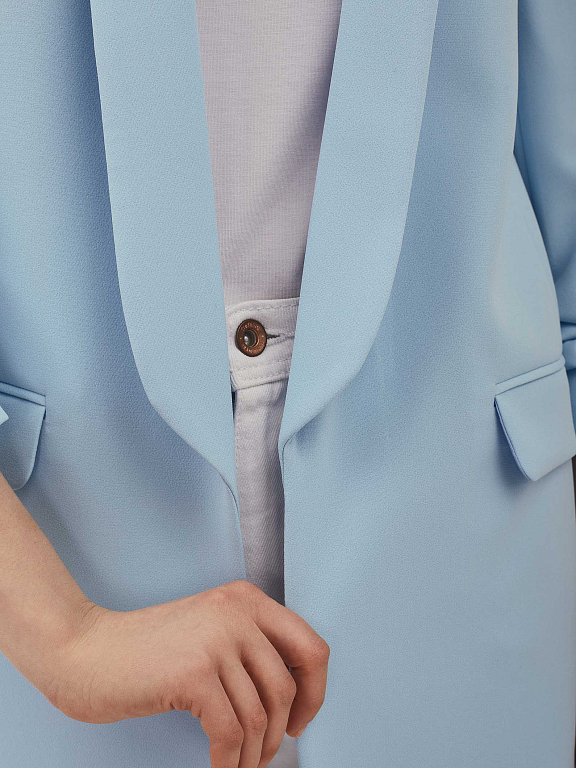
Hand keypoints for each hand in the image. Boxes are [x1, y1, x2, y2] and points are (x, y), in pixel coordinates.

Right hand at [49, 580, 329, 767]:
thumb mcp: (210, 630)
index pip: (311, 647)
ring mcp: (216, 640)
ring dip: (253, 753)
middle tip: (265, 751)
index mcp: (246, 599)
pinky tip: (221, 767)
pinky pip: (231, 733)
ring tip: (239, 764)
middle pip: (287, 687)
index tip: (299, 717)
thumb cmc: (145, 648)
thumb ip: (249, 647)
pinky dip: (230, 761)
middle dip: (280, 731)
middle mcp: (237, 612)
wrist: (86, 650)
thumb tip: (293, 696)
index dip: (314, 691)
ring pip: (260, 716)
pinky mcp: (194, 674)